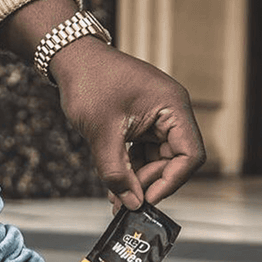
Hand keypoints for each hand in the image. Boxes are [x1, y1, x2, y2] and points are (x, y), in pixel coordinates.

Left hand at [51, 37, 205, 210]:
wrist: (71, 58)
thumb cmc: (89, 82)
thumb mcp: (101, 132)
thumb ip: (116, 172)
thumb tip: (131, 203)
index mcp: (173, 106)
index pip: (189, 154)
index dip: (171, 181)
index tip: (147, 199)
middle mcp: (171, 110)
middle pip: (175, 160)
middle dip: (151, 182)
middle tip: (125, 201)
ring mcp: (157, 116)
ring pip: (159, 158)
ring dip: (140, 178)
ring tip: (117, 198)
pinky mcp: (143, 120)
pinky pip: (145, 150)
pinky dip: (132, 167)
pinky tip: (117, 183)